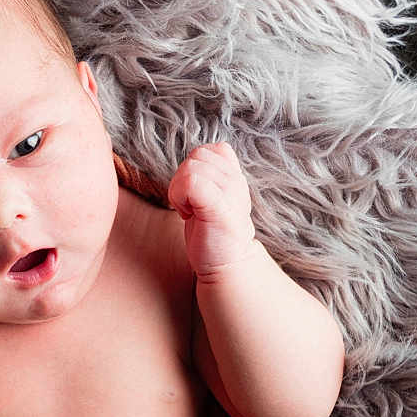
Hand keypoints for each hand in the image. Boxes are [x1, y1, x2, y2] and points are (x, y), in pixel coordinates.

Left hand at [165, 141, 257, 277]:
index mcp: (234, 176)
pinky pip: (191, 182)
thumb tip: (195, 159)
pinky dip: (181, 197)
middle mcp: (235, 180)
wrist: (226, 266)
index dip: (195, 168)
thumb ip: (209, 177)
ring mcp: (229, 192)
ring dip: (180, 191)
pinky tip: (188, 215)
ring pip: (190, 167)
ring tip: (191, 211)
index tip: (197, 195)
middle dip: (183, 179)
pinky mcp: (218, 206)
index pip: (209, 150)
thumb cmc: (214, 235)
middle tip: (191, 206)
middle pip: (196, 156)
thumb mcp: (213, 199)